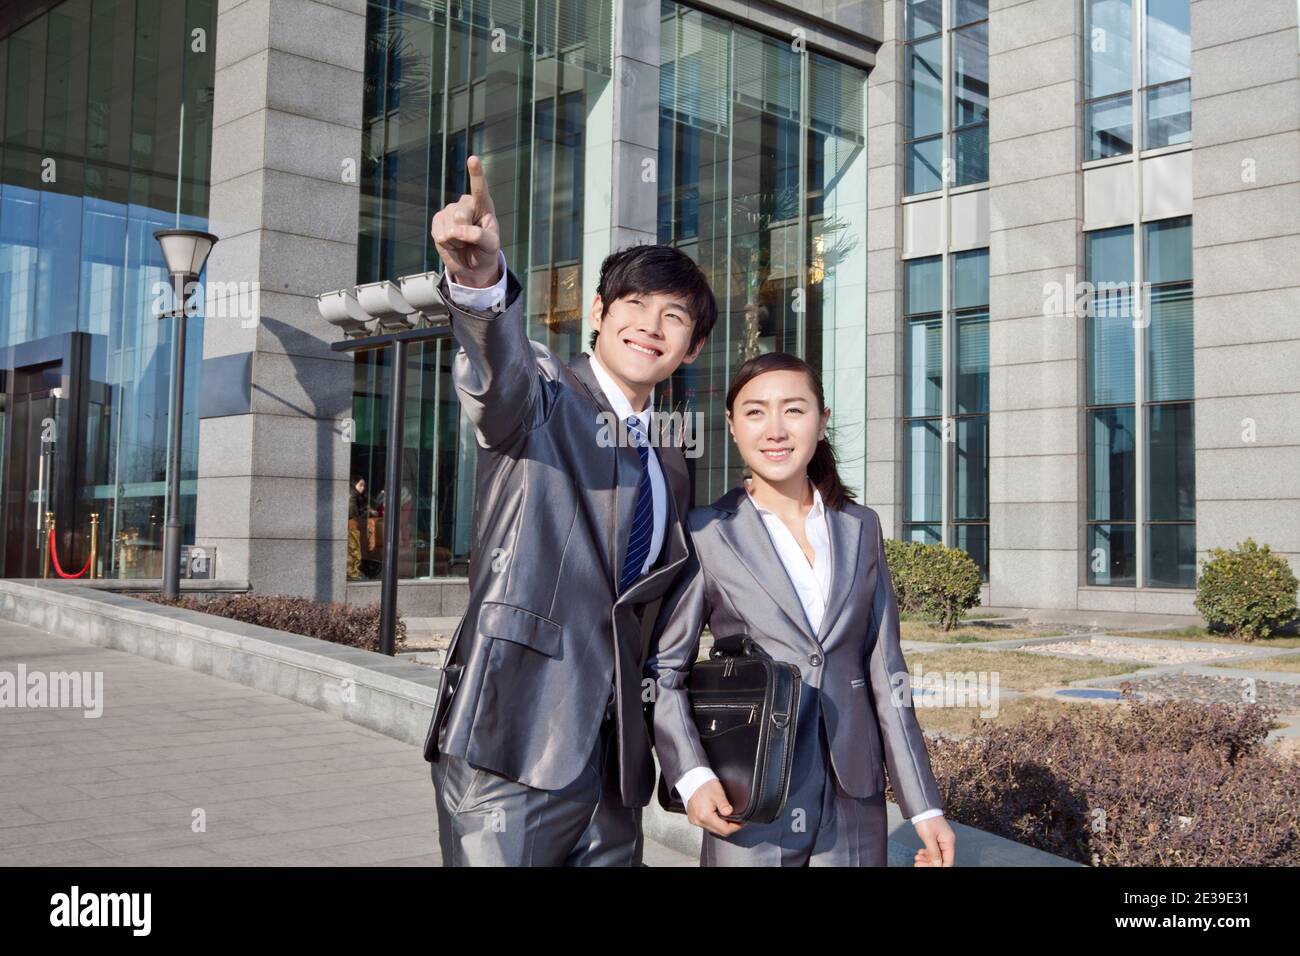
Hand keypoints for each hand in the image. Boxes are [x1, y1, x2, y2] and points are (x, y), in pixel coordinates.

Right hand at [431, 154, 501, 287]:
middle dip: (464, 233)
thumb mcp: (491, 245)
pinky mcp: (437, 221)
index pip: (480, 188)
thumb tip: (458, 230)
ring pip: (448, 227)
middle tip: (470, 241)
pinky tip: (452, 243)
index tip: (473, 159)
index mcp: (483, 205)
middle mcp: (466, 204)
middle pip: (460, 215)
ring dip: (456, 241)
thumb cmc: (485, 251)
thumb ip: (479, 236)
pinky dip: (446, 243)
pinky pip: (438, 233)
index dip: (476, 174)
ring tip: (463, 242)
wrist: (471, 265)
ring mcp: (450, 211)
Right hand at [686, 779, 743, 837]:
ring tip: (725, 815)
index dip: (735, 827)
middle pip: (719, 832)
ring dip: (721, 825)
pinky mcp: (693, 819)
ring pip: (713, 829)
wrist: (692, 780)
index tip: (741, 823)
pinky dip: (713, 822)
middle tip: (736, 820)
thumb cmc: (704, 785)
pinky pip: (706, 825)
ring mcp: (695, 821)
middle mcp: (699, 821)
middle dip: (729, 827)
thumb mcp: (718, 793)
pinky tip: (715, 814)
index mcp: (705, 816)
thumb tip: (730, 813)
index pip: (725, 830)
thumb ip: (725, 805)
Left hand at [913, 815, 955, 866]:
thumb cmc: (926, 818)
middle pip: (941, 859)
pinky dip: (927, 853)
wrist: (921, 807)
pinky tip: (920, 853)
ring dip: (927, 859)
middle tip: (919, 864)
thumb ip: (934, 852)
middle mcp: (947, 841)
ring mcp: (941, 839)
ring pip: (936, 855)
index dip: (939, 867)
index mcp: (949, 841)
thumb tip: (937, 864)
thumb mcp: (928, 837)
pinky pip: (933, 850)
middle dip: (930, 863)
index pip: (948, 861)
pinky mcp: (936, 837)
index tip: (930, 868)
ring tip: (917, 858)